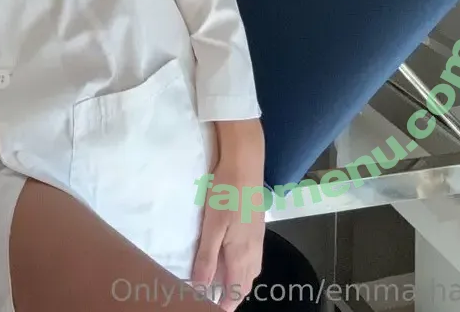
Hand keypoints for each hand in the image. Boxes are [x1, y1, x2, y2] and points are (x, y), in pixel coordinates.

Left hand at [191, 121, 265, 310]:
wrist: (245, 162)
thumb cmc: (226, 193)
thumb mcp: (212, 226)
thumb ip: (207, 258)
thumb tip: (201, 288)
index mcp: (242, 254)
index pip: (237, 290)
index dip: (226, 303)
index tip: (213, 309)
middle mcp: (254, 249)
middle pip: (246, 282)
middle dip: (233, 294)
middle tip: (215, 299)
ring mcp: (257, 237)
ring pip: (250, 269)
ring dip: (237, 279)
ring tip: (220, 281)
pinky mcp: (256, 225)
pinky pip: (251, 255)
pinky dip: (240, 263)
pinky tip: (229, 255)